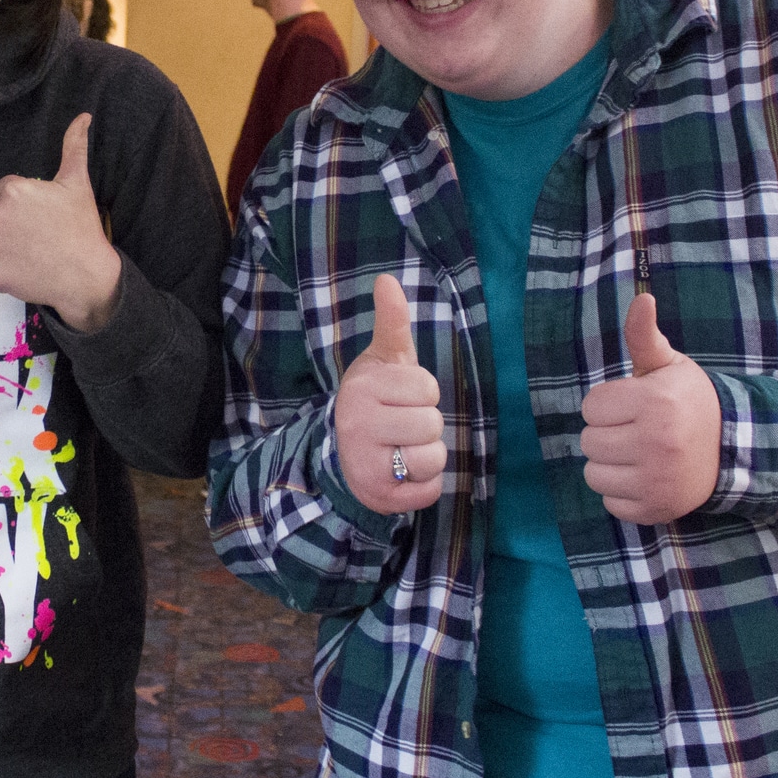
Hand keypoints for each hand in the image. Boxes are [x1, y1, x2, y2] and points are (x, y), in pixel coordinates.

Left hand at [0, 114, 122, 332]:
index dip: (25, 203)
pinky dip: (6, 268)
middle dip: (15, 222)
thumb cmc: (82, 227)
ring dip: (8, 245)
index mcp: (12, 190)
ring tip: (35, 252)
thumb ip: (74, 146)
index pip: (6, 191)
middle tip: (40, 234)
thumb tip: (83, 116)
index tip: (43, 216)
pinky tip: (28, 268)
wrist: (87, 275)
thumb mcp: (78, 183)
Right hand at [332, 276, 445, 514]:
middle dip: (425, 425)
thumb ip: (392, 322)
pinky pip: (431, 491)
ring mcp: (367, 465)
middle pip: (432, 424)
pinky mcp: (381, 498)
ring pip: (433, 459)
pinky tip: (403, 474)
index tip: (400, 397)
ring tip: (402, 449)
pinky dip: (425, 485)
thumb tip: (387, 280)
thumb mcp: (383, 360)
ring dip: (426, 456)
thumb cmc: (376, 400)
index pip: (427, 387)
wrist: (344, 453)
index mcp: (362, 388)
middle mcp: (358, 426)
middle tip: (401, 425)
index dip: (422, 393)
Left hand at [580, 293, 722, 524]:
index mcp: (655, 403)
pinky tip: (646, 477)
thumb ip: (644, 335)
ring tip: (639, 453)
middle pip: (588, 441)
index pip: (591, 407)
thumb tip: (642, 298)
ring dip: (610, 465)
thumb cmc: (689, 400)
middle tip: (636, 430)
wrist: (735, 447)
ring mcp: (657, 480)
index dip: (608, 405)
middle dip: (608, 433)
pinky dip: (622, 493)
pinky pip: (610, 502)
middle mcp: (656, 442)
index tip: (633, 405)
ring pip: (593, 474)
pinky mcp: (656, 508)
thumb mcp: (669, 365)